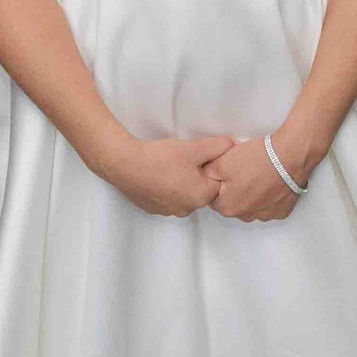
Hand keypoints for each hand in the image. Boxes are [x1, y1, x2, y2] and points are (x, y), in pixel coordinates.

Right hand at [100, 135, 231, 217]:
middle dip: (197, 174)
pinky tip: (157, 173)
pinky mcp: (153, 208)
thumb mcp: (194, 148)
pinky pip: (167, 197)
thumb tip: (232, 145)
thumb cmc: (161, 158)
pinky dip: (166, 186)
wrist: (124, 165)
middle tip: (184, 158)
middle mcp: (187, 209)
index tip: (200, 156)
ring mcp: (168, 211)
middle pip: (201, 190)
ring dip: (181, 181)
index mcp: (201, 197)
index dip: (211, 166)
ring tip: (169, 164)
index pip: (217, 182)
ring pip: (184, 193)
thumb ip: (218, 146)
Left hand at [204, 133, 313, 222]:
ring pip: (252, 206)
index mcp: (228, 207)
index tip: (226, 173)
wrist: (289, 156)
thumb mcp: (222, 161)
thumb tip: (204, 177)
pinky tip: (270, 182)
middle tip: (243, 171)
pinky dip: (269, 196)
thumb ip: (208, 173)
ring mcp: (265, 215)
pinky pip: (270, 206)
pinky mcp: (282, 211)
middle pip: (234, 204)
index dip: (219, 184)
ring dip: (253, 194)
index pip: (215, 199)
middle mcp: (246, 216)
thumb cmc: (257, 159)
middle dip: (235, 190)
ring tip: (258, 175)